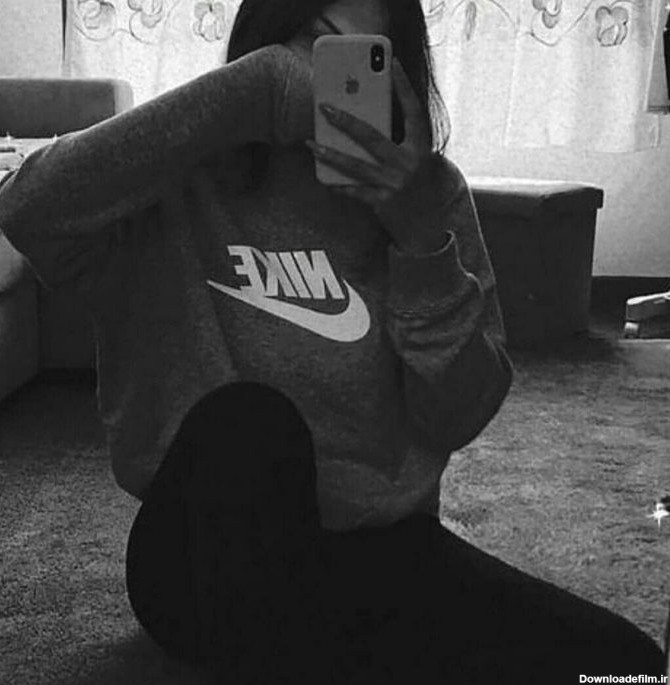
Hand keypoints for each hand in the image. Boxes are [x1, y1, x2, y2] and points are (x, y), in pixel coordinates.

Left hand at [305, 57, 432, 220]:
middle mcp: (409, 164)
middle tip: (325, 107)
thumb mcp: (422, 161)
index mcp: (422, 148)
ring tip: (311, 144)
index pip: (413, 111)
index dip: (404, 86)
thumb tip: (367, 125)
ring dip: (330, 154)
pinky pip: (356, 192)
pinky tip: (324, 179)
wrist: (434, 228)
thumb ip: (403, 143)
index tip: (392, 62)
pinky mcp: (384, 204)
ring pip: (356, 166)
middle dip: (346, 121)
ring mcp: (395, 185)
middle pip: (372, 137)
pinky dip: (340, 185)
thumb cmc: (424, 189)